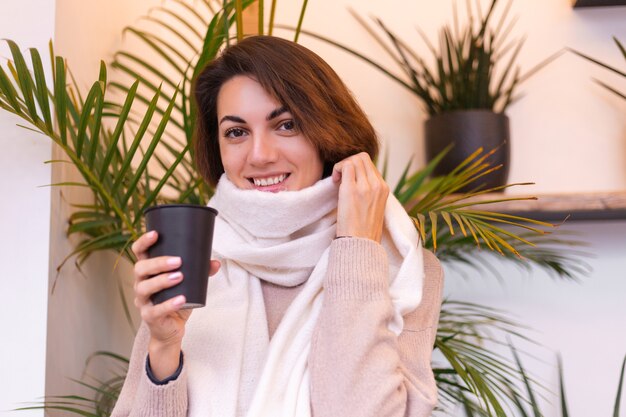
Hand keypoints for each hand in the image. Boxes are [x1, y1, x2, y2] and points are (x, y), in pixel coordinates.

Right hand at [132, 231, 220, 377]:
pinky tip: (181, 299)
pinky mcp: (149, 317)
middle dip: (158, 263)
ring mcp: (143, 301)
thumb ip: (200, 272)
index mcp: (148, 272)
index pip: (139, 253)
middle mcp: (141, 284)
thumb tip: (216, 262)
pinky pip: (155, 310)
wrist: (171, 330)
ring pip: (144, 288)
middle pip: (140, 268)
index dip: (143, 242)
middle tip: (178, 261)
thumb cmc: (176, 300)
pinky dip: (169, 304)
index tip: (156, 233)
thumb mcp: (189, 284)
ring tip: (180, 276)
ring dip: (162, 281)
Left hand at [332, 152, 388, 242]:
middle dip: (349, 163)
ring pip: (355, 159)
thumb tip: (354, 179)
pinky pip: (345, 166)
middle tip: (340, 177)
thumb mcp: (372, 207)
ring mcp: (366, 187)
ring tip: (337, 180)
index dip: (356, 168)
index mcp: (384, 189)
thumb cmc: (362, 230)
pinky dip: (338, 168)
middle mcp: (378, 185)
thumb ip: (368, 191)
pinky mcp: (352, 190)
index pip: (370, 165)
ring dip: (342, 165)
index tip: (348, 180)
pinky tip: (334, 181)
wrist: (360, 244)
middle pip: (363, 158)